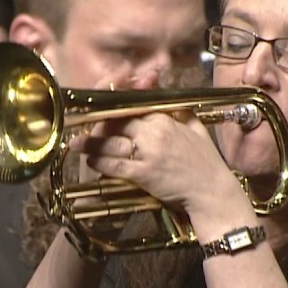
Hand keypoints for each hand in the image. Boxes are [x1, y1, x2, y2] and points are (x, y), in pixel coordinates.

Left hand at [72, 112, 250, 229]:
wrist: (212, 191)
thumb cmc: (206, 161)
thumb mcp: (195, 127)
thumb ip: (178, 109)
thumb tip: (164, 96)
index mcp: (165, 119)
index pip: (132, 106)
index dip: (113, 106)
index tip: (99, 107)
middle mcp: (154, 134)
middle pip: (116, 123)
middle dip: (97, 124)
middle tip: (81, 126)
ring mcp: (147, 154)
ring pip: (110, 144)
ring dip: (90, 144)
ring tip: (76, 144)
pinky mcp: (143, 175)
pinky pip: (114, 166)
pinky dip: (99, 163)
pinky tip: (89, 161)